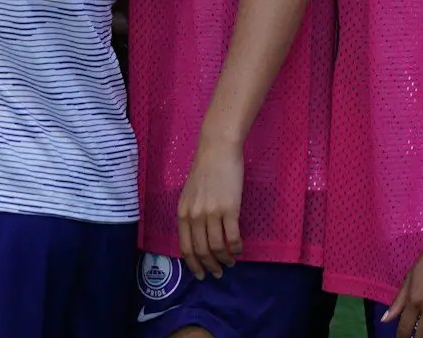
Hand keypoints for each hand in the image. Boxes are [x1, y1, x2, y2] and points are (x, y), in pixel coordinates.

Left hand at [176, 132, 244, 278]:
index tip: (200, 273)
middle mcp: (194, 216)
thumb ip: (191, 214)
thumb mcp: (189, 194)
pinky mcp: (229, 209)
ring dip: (224, 259)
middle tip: (217, 273)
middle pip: (201, 251)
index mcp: (182, 213)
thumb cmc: (204, 169)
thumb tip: (198, 235)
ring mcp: (212, 213)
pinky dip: (236, 248)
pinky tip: (239, 249)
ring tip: (230, 262)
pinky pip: (232, 237)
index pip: (185, 247)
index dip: (193, 264)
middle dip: (210, 266)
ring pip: (217, 247)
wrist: (217, 149)